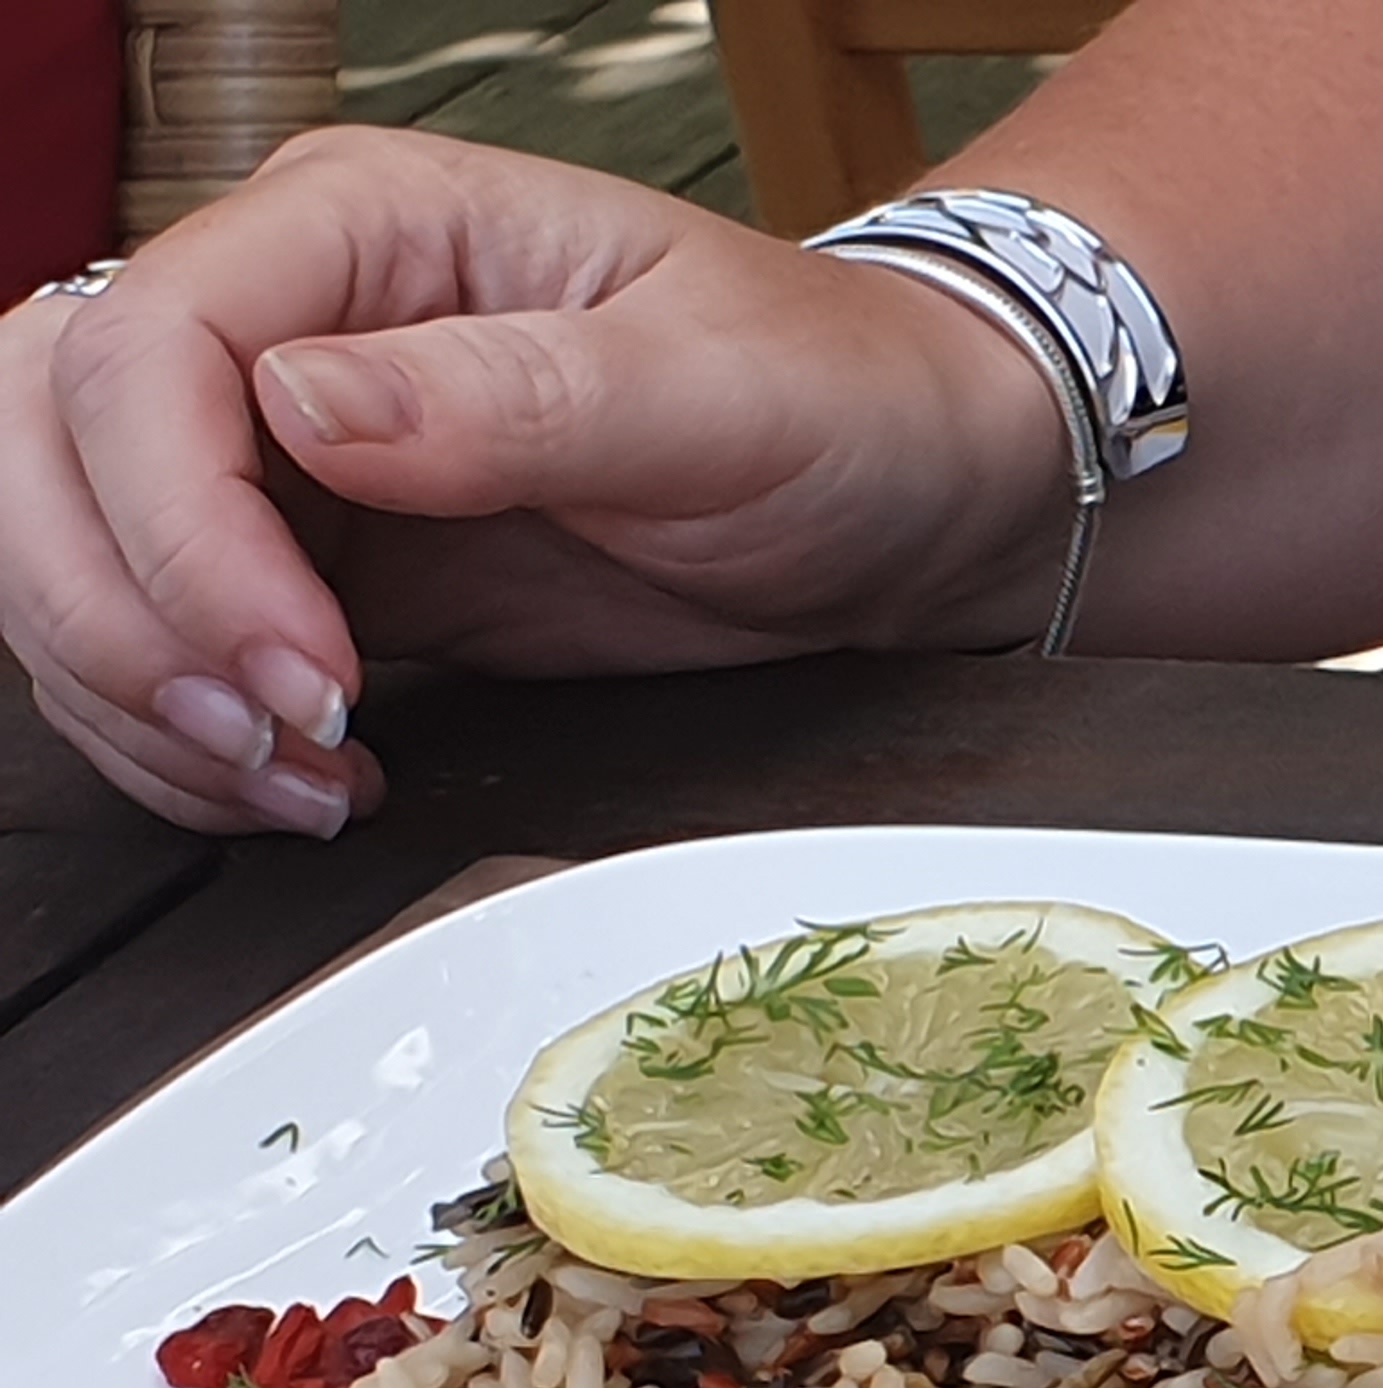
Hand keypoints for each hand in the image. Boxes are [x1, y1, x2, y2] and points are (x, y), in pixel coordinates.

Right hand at [0, 127, 1068, 835]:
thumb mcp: (716, 392)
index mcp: (366, 225)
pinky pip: (159, 642)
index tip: (307, 663)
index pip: (146, 349)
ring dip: (138, 692)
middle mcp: (290, 321)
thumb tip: (311, 404)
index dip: (183, 526)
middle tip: (272, 738)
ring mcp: (284, 448)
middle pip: (44, 444)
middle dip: (119, 615)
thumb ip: (520, 394)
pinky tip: (303, 780)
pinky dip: (187, 736)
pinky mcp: (313, 563)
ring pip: (66, 551)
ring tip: (300, 778)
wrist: (908, 492)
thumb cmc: (839, 398)